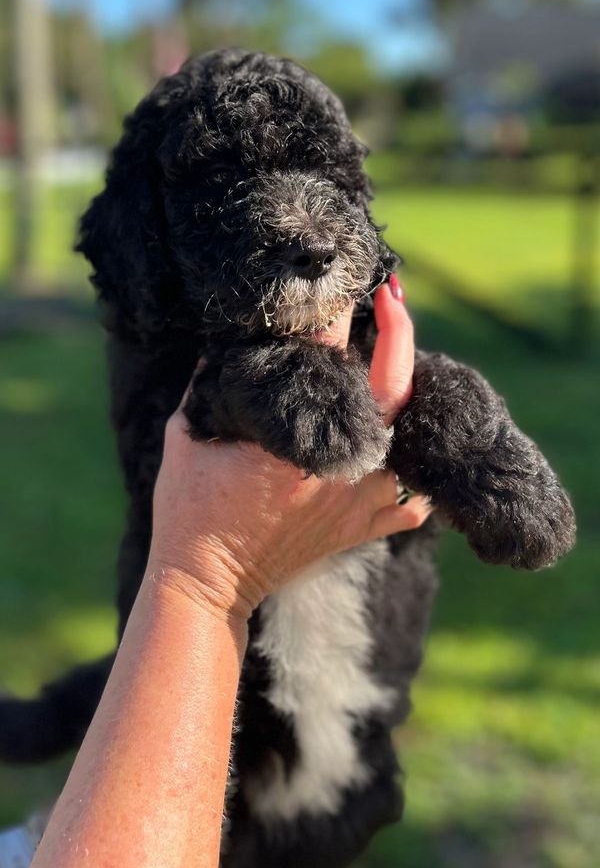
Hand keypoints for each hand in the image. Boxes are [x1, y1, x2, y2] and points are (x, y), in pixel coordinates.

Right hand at [148, 279, 430, 619]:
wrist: (208, 586)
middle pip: (392, 389)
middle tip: (390, 296)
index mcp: (294, 442)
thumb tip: (229, 338)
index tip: (344, 281)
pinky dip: (415, 470)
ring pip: (411, 438)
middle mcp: (340, 469)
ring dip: (406, 395)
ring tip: (395, 358)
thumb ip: (210, 382)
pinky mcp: (364, 528)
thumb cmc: (191, 510)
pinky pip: (413, 497)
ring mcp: (359, 502)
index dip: (336, 312)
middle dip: (397, 334)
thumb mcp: (189, 436)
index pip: (325, 358)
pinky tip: (407, 440)